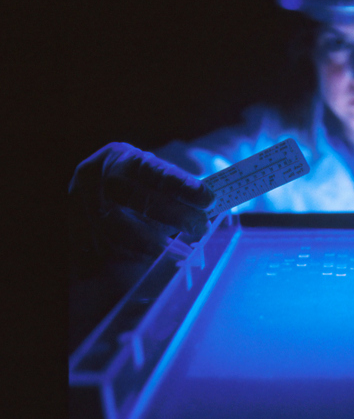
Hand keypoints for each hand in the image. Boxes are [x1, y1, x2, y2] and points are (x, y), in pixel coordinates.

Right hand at [69, 142, 215, 260]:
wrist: (96, 190)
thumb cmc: (138, 186)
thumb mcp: (155, 178)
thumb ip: (180, 192)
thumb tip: (213, 208)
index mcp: (119, 157)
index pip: (154, 171)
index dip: (182, 186)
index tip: (209, 199)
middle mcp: (94, 177)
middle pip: (136, 199)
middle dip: (173, 216)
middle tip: (200, 227)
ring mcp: (79, 205)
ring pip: (117, 230)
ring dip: (155, 245)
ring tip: (183, 252)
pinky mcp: (75, 231)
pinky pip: (104, 250)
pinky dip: (133, 257)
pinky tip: (156, 260)